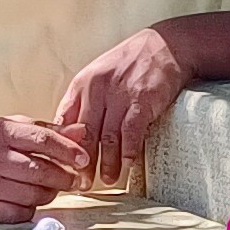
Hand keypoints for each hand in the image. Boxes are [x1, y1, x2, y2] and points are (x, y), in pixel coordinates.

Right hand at [0, 112, 89, 221]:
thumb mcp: (10, 127)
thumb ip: (47, 131)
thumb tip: (82, 132)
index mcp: (0, 132)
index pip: (43, 140)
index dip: (68, 151)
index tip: (83, 159)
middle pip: (40, 171)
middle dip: (65, 177)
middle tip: (74, 180)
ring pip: (32, 194)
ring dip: (49, 193)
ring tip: (50, 188)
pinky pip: (18, 213)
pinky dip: (30, 209)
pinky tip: (28, 200)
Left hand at [56, 23, 193, 190]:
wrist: (167, 45)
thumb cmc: (132, 62)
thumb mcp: (100, 74)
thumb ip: (85, 101)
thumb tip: (71, 132)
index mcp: (82, 84)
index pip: (64, 122)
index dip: (62, 148)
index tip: (63, 167)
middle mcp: (96, 89)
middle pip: (83, 135)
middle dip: (81, 163)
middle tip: (81, 184)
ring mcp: (119, 95)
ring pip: (106, 137)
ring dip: (106, 163)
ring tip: (106, 180)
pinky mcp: (142, 100)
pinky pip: (131, 132)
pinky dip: (128, 151)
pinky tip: (127, 164)